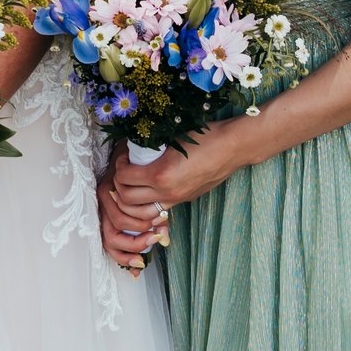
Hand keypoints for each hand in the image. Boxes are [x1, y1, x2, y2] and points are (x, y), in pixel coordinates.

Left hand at [97, 172, 164, 273]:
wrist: (134, 155)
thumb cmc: (143, 182)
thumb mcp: (151, 207)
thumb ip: (154, 227)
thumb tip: (162, 245)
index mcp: (113, 220)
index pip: (113, 247)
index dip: (125, 259)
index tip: (141, 265)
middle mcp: (104, 213)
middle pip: (111, 241)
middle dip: (133, 247)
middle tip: (153, 241)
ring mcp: (103, 202)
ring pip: (116, 227)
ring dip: (138, 231)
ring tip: (156, 227)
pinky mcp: (105, 189)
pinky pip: (117, 212)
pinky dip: (135, 217)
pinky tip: (151, 215)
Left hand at [109, 134, 238, 215]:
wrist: (232, 147)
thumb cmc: (204, 136)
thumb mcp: (172, 139)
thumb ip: (150, 149)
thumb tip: (132, 150)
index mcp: (160, 173)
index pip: (124, 178)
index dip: (118, 167)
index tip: (123, 157)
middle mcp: (166, 191)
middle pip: (126, 199)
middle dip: (119, 186)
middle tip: (123, 172)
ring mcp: (176, 199)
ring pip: (140, 213)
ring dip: (130, 202)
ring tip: (132, 186)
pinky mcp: (183, 201)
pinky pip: (157, 212)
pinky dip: (146, 207)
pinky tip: (146, 192)